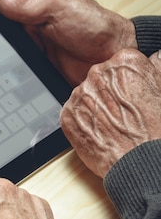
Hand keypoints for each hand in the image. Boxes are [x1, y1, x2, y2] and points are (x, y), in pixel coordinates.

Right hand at [0, 0, 136, 85]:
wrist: (114, 60)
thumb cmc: (95, 27)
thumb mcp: (60, 5)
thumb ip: (29, 1)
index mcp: (30, 10)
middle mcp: (28, 34)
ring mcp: (31, 58)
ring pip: (3, 65)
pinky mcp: (36, 79)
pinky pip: (17, 83)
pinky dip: (12, 86)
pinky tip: (6, 89)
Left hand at [60, 49, 160, 177]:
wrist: (139, 161)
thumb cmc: (154, 129)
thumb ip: (157, 66)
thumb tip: (155, 57)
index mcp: (124, 61)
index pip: (120, 63)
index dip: (127, 82)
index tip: (131, 94)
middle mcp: (98, 73)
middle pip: (101, 78)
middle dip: (109, 93)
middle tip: (122, 113)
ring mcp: (80, 95)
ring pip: (86, 96)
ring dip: (96, 107)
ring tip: (113, 125)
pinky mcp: (67, 115)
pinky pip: (74, 114)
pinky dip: (84, 122)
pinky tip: (100, 132)